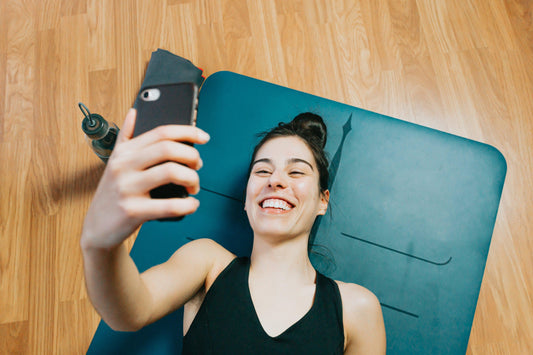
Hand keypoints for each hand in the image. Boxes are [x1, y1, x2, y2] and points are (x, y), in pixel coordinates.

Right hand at [81, 108, 209, 249]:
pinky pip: (168, 206)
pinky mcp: (132, 211)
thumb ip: (126, 137)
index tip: (204, 137)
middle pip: (168, 149)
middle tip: (197, 166)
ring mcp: (126, 188)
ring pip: (171, 172)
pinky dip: (187, 205)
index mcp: (124, 152)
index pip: (161, 132)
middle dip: (192, 156)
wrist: (95, 229)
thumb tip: (134, 111)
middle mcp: (123, 166)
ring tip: (194, 187)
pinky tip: (191, 205)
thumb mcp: (115, 162)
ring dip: (192, 179)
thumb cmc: (112, 194)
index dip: (187, 132)